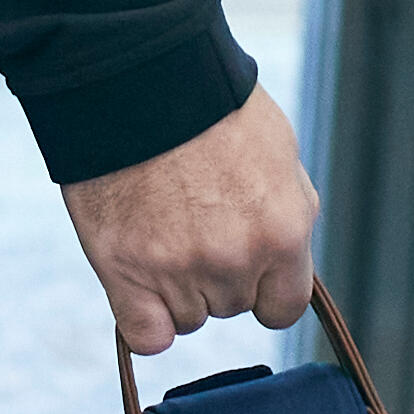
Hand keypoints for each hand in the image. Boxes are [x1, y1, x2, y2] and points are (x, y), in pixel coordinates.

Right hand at [61, 86, 316, 358]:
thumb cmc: (208, 105)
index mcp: (283, 230)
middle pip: (231, 306)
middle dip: (218, 275)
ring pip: (189, 317)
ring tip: (159, 232)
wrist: (137, 78)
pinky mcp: (125, 270)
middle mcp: (236, 259)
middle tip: (191, 223)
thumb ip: (286, 212)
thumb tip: (288, 255)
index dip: (265, 288)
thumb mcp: (278, 153)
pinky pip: (146, 335)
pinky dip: (143, 319)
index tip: (247, 268)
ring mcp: (179, 268)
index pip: (284, 306)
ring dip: (177, 289)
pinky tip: (138, 288)